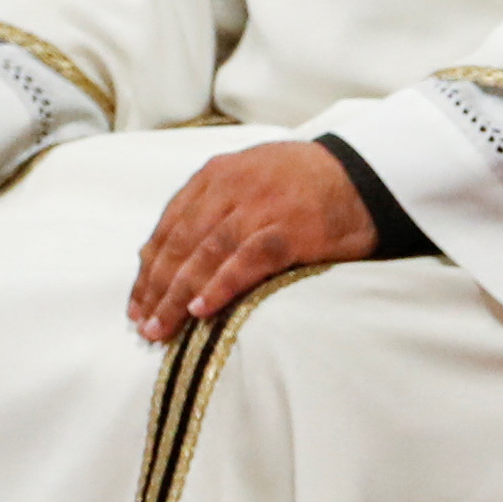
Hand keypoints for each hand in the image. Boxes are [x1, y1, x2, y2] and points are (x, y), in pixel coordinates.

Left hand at [127, 141, 375, 343]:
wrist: (366, 174)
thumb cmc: (305, 183)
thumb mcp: (249, 178)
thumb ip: (209, 208)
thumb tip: (160, 254)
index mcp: (216, 174)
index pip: (169, 226)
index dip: (148, 268)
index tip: (136, 303)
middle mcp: (232, 186)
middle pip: (181, 243)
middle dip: (156, 288)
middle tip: (143, 324)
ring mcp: (262, 206)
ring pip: (205, 254)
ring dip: (178, 295)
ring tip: (161, 327)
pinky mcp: (291, 229)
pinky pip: (246, 262)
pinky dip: (220, 287)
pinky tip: (201, 310)